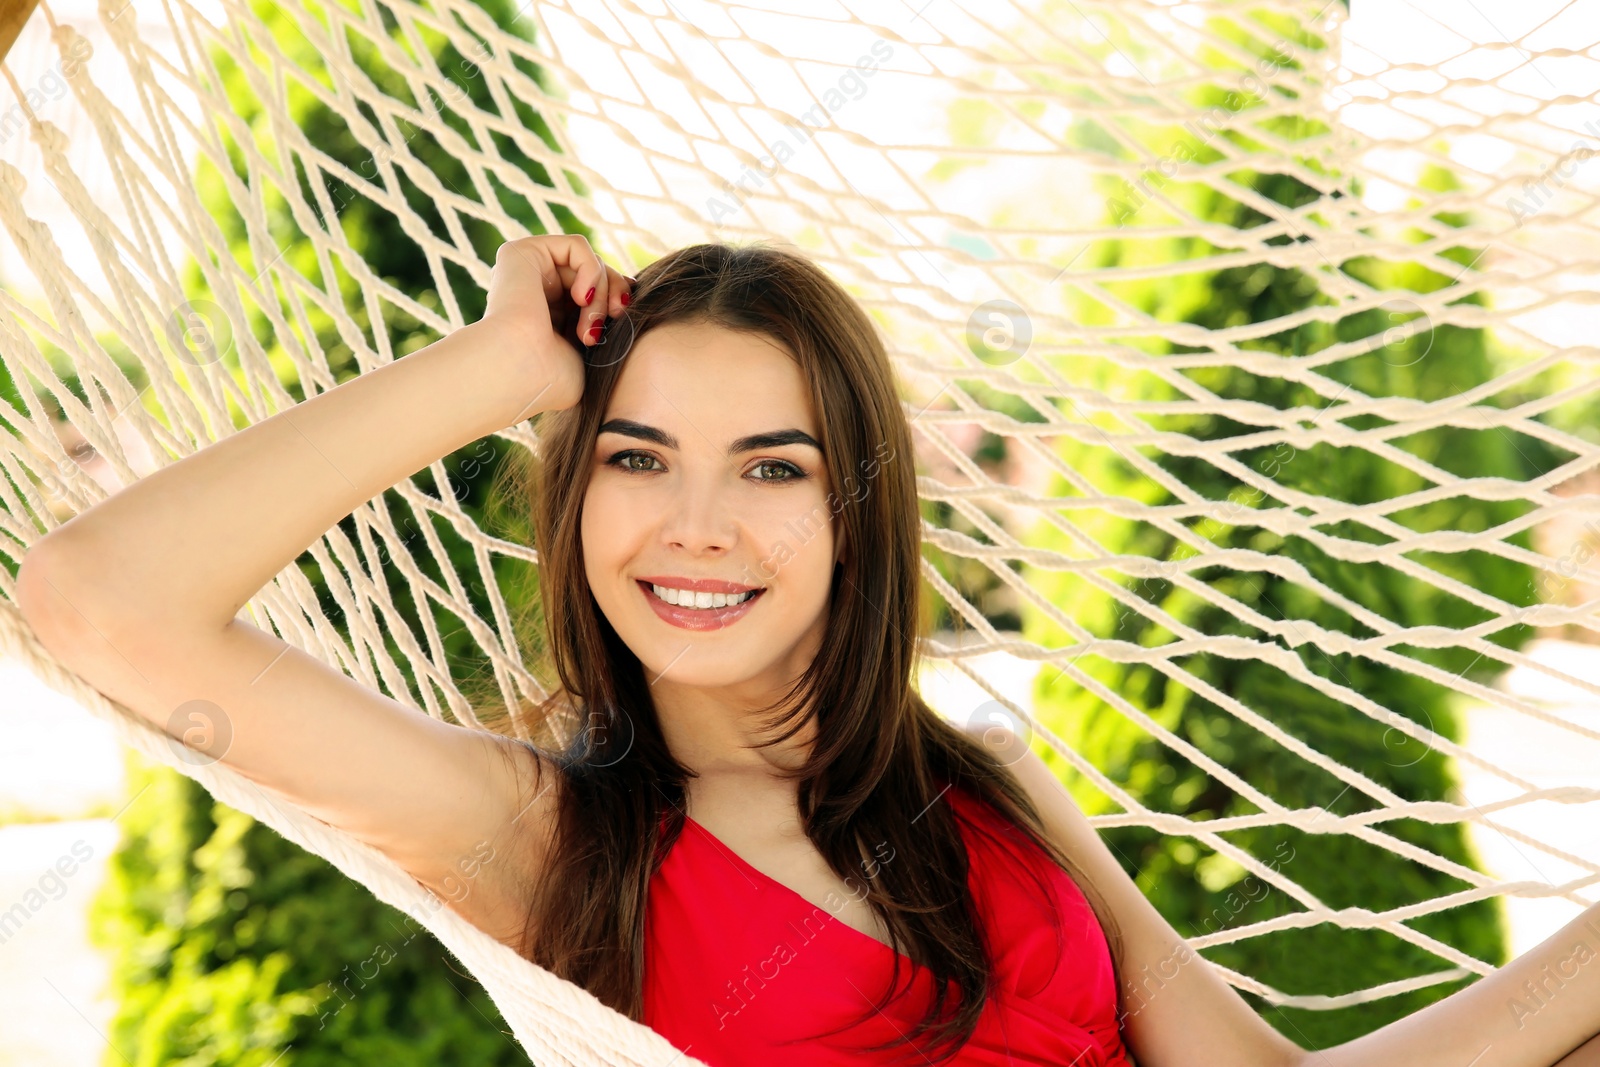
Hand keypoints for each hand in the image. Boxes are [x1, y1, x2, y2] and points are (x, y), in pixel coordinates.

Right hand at [481, 234, 633, 413]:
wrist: (521, 372)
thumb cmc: (552, 379)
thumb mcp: (589, 355)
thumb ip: (604, 328)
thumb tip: (625, 304)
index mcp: (550, 316)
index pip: (595, 292)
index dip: (618, 297)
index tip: (624, 317)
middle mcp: (537, 291)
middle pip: (597, 273)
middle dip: (615, 293)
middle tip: (616, 317)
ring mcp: (528, 271)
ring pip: (589, 262)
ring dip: (601, 292)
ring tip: (590, 325)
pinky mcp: (522, 252)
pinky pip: (575, 245)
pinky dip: (590, 269)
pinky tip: (581, 298)